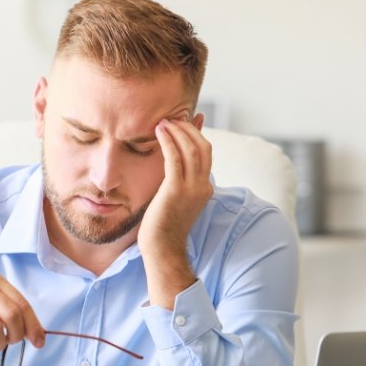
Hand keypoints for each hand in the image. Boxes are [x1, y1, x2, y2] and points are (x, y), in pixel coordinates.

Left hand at [139, 116, 212, 255]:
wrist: (162, 247)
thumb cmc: (164, 224)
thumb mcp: (176, 196)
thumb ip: (178, 178)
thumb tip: (175, 161)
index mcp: (205, 187)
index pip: (206, 152)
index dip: (197, 133)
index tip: (185, 120)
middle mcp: (203, 186)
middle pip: (203, 147)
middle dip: (188, 128)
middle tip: (171, 119)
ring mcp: (192, 188)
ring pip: (191, 149)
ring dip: (177, 131)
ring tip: (163, 122)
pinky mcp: (176, 190)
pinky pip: (175, 158)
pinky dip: (168, 141)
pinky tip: (159, 132)